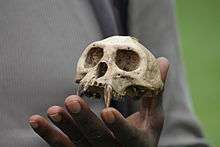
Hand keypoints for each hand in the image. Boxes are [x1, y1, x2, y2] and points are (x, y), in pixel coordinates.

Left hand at [28, 57, 168, 146]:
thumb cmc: (143, 133)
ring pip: (77, 144)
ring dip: (63, 127)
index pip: (128, 137)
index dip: (118, 126)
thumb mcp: (153, 117)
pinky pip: (63, 146)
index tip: (107, 111)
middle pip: (98, 139)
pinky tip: (36, 120)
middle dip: (84, 121)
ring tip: (52, 110)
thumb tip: (164, 61)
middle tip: (71, 101)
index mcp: (137, 144)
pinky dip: (49, 134)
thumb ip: (154, 92)